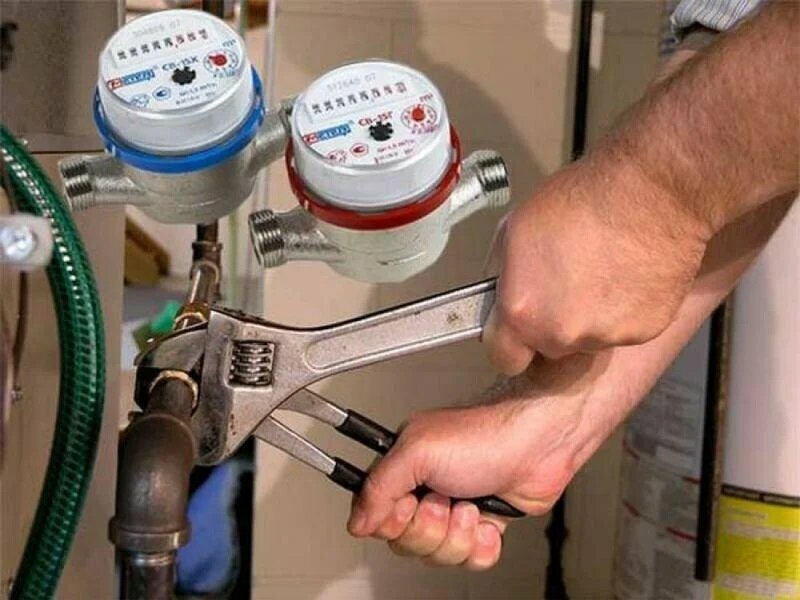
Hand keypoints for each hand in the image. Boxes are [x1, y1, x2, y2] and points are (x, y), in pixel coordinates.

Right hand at [347, 353, 609, 569]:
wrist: (540, 443)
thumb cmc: (486, 435)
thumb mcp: (419, 452)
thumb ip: (378, 486)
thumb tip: (357, 521)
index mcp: (403, 466)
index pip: (375, 515)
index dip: (392, 521)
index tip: (410, 504)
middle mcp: (426, 488)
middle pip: (405, 541)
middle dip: (429, 528)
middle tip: (445, 500)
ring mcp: (454, 508)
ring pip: (437, 555)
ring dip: (457, 535)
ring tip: (472, 505)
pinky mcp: (482, 525)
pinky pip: (469, 560)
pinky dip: (481, 546)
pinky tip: (489, 521)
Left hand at [484, 154, 711, 373]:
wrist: (650, 191)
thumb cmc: (582, 201)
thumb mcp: (513, 228)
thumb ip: (499, 275)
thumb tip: (495, 295)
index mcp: (522, 313)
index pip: (504, 358)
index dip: (508, 341)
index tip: (515, 326)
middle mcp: (562, 334)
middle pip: (548, 346)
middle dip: (550, 323)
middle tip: (564, 281)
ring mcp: (605, 336)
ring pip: (586, 338)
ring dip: (588, 316)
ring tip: (599, 271)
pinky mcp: (643, 330)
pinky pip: (622, 329)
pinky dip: (622, 310)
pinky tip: (625, 275)